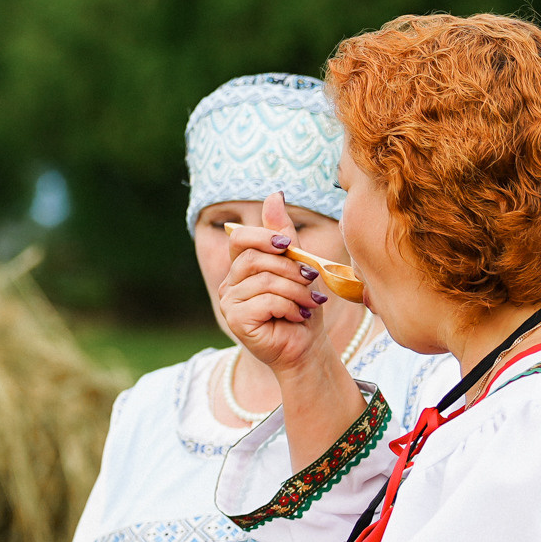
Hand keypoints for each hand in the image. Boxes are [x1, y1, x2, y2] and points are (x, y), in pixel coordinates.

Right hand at [219, 193, 340, 376]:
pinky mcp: (235, 321)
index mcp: (240, 267)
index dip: (265, 237)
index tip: (289, 245)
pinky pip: (265, 301)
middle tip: (311, 281)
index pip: (240, 238)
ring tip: (310, 303)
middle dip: (291, 268)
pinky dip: (289, 306)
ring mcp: (228, 303)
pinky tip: (298, 316)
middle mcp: (228, 284)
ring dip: (296, 291)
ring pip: (265, 281)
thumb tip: (274, 194)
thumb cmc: (303, 307)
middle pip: (255, 259)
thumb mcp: (298, 265)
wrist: (306, 347)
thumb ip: (283, 233)